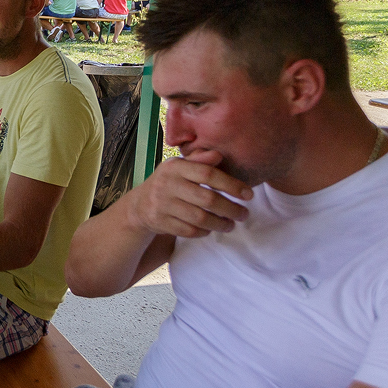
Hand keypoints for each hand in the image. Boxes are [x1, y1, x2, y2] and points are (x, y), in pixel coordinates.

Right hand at [125, 150, 252, 238]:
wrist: (139, 205)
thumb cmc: (169, 183)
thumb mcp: (180, 167)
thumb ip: (200, 160)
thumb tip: (218, 155)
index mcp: (175, 167)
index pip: (207, 174)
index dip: (231, 184)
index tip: (248, 194)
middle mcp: (167, 184)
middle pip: (207, 199)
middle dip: (231, 209)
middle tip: (244, 214)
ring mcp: (162, 205)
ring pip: (199, 218)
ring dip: (220, 224)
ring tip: (231, 224)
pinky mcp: (160, 222)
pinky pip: (189, 231)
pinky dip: (204, 232)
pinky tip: (211, 229)